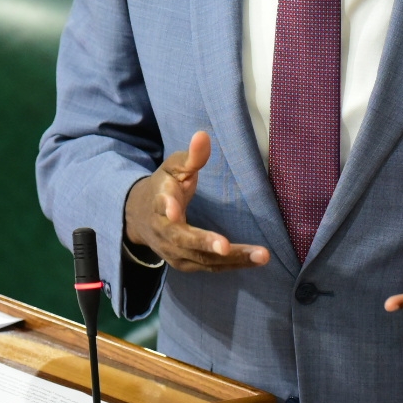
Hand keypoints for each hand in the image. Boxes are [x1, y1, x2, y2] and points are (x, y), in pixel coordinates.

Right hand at [123, 131, 270, 271]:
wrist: (140, 218)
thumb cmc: (164, 187)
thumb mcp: (174, 167)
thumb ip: (191, 156)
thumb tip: (203, 135)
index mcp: (158, 203)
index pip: (160, 206)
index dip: (167, 208)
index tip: (175, 211)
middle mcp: (163, 232)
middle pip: (183, 240)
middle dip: (205, 243)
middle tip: (225, 246)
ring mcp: (173, 252)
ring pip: (202, 259)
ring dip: (232, 259)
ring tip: (261, 255)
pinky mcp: (186, 263)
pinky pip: (211, 267)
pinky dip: (234, 264)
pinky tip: (256, 260)